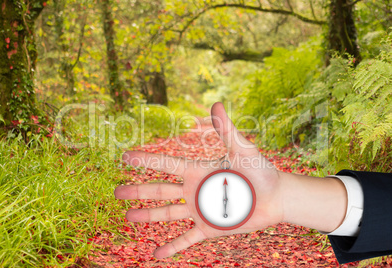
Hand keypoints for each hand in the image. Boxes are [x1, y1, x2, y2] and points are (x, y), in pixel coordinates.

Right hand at [114, 102, 283, 257]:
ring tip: (128, 217)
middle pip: (159, 190)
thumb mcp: (242, 150)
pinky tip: (156, 254)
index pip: (165, 164)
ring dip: (147, 216)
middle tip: (116, 193)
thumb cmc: (260, 171)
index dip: (145, 160)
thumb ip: (227, 130)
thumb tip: (216, 104)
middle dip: (137, 191)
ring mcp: (199, 210)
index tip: (125, 156)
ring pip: (167, 214)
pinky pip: (186, 240)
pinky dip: (172, 247)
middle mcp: (194, 190)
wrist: (276, 197)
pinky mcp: (209, 228)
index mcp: (198, 170)